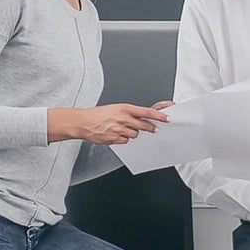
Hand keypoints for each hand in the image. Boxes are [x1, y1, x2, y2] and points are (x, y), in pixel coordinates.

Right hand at [54, 103, 170, 145]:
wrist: (83, 122)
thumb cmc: (98, 114)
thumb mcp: (115, 109)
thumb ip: (130, 113)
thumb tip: (143, 118)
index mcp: (124, 108)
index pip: (146, 112)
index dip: (159, 116)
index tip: (167, 118)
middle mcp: (122, 118)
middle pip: (143, 125)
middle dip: (150, 128)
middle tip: (153, 129)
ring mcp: (118, 129)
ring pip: (134, 135)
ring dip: (131, 133)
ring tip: (121, 129)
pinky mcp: (113, 139)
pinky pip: (125, 141)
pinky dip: (122, 139)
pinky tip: (115, 134)